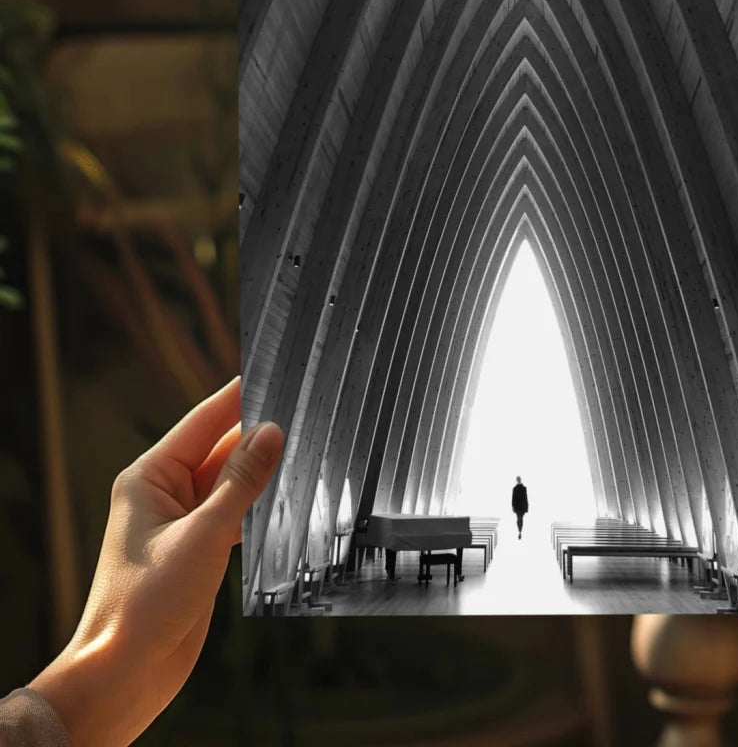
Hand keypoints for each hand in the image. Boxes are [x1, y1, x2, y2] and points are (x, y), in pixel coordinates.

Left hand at [30, 378, 283, 746]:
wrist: (125, 671)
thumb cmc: (147, 602)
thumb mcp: (204, 532)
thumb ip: (241, 480)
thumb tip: (272, 432)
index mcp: (150, 477)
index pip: (203, 421)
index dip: (238, 396)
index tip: (273, 372)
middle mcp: (164, 493)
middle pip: (220, 449)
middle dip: (258, 436)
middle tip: (305, 415)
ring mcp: (181, 522)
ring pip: (229, 482)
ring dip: (260, 473)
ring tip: (305, 452)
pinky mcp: (197, 549)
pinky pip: (233, 512)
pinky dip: (257, 505)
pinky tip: (285, 500)